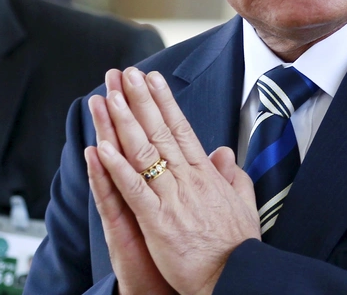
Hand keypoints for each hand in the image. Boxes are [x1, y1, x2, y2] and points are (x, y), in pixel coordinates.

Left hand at [92, 68, 259, 294]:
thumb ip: (232, 175)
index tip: (153, 80)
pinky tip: (102, 147)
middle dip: (141, 100)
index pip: (182, 129)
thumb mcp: (244, 202)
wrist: (235, 274)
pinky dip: (117, 167)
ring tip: (111, 96)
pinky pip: (134, 189)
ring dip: (125, 122)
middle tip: (127, 74)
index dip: (165, 102)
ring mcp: (172, 198)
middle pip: (161, 131)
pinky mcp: (157, 221)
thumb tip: (224, 153)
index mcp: (207, 174)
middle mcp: (189, 179)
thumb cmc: (237, 245)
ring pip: (145, 152)